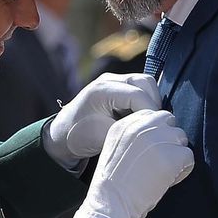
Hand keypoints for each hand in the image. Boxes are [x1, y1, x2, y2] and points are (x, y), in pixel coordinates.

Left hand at [44, 74, 161, 161]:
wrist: (63, 133)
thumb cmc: (78, 136)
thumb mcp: (102, 137)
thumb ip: (127, 130)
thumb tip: (151, 128)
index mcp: (101, 90)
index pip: (137, 95)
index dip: (150, 112)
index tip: (154, 130)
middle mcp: (108, 80)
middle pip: (145, 83)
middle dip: (153, 105)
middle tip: (152, 125)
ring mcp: (114, 81)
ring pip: (146, 84)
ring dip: (151, 103)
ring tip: (144, 122)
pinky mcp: (119, 86)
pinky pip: (141, 89)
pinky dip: (145, 103)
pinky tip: (139, 118)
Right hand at [72, 108, 193, 217]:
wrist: (110, 205)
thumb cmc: (113, 186)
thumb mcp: (114, 150)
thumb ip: (133, 137)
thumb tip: (160, 135)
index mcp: (124, 125)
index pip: (153, 116)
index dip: (157, 133)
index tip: (151, 152)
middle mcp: (141, 127)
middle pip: (170, 123)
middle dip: (169, 140)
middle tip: (160, 161)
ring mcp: (157, 140)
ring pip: (181, 139)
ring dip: (176, 155)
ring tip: (163, 172)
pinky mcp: (171, 156)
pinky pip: (189, 157)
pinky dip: (183, 171)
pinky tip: (168, 181)